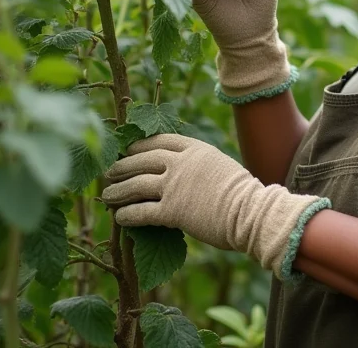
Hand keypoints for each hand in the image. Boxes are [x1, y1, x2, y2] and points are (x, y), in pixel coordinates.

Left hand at [102, 134, 329, 279]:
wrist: (251, 211)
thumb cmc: (243, 194)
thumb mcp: (221, 166)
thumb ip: (201, 165)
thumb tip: (188, 173)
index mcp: (196, 149)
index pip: (161, 140)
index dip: (141, 144)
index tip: (130, 148)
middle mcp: (181, 163)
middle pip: (143, 159)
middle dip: (124, 165)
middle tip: (111, 170)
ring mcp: (174, 186)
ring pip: (136, 184)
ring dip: (118, 190)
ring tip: (107, 195)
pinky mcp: (171, 211)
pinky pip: (141, 211)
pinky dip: (127, 214)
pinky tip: (120, 217)